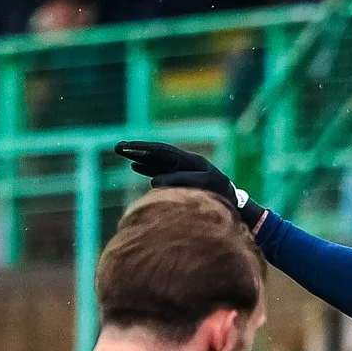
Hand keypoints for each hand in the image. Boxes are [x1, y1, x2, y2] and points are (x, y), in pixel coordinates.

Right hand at [114, 141, 258, 228]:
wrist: (234, 203)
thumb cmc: (220, 194)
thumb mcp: (202, 185)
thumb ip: (180, 181)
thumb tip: (155, 181)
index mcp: (189, 160)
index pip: (161, 151)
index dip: (143, 149)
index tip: (128, 147)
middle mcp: (184, 163)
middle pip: (156, 153)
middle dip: (137, 150)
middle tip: (117, 147)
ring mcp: (182, 171)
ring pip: (156, 161)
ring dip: (140, 158)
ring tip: (123, 154)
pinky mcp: (181, 180)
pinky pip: (160, 171)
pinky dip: (147, 169)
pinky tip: (136, 167)